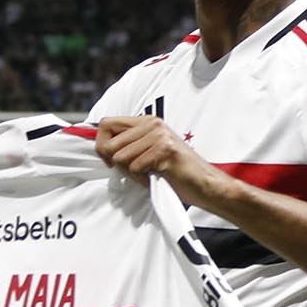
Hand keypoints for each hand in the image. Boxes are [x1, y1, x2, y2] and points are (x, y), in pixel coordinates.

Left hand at [94, 115, 226, 206]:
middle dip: (116, 164)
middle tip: (136, 172)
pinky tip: (157, 178)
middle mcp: (152, 124)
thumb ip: (128, 146)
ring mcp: (159, 135)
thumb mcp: (148, 153)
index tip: (113, 161)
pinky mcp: (165, 150)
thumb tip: (101, 148)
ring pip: (121, 157)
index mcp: (147, 121)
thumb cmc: (176, 173)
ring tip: (150, 174)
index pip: (105, 124)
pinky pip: (135, 167)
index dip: (102, 145)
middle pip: (109, 143)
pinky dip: (143, 179)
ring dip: (132, 173)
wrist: (205, 185)